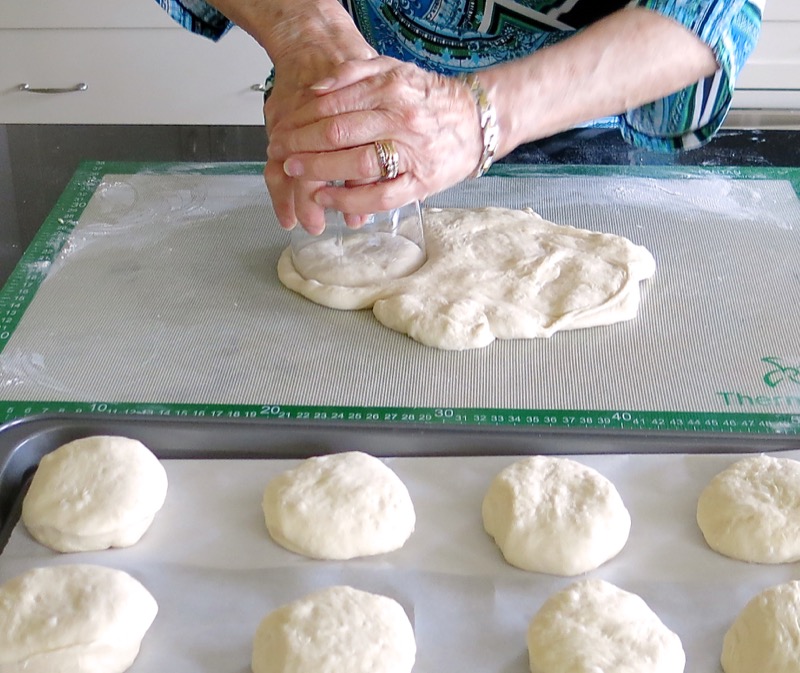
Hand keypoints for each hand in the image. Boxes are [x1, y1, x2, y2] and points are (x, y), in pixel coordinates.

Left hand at [267, 57, 484, 223]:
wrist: (478, 122)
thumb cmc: (430, 99)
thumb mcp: (396, 70)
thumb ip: (356, 73)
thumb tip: (317, 89)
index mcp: (392, 89)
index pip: (333, 105)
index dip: (300, 119)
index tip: (282, 128)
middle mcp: (401, 119)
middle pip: (338, 134)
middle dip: (301, 145)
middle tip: (280, 151)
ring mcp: (412, 153)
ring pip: (355, 164)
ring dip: (319, 171)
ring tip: (295, 172)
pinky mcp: (420, 183)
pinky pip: (378, 196)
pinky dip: (348, 200)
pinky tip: (326, 198)